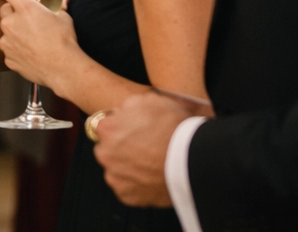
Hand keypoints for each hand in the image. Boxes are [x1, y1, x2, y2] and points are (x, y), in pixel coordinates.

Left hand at [0, 0, 84, 91]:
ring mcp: (7, 41)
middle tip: (29, 20)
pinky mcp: (8, 57)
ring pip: (6, 32)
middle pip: (4, 10)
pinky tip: (31, 53)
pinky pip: (9, 50)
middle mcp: (11, 22)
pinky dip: (17, 50)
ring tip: (33, 40)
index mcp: (25, 8)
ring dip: (15, 33)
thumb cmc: (64, 42)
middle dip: (14, 13)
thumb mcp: (64, 18)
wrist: (63, 69)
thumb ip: (59, 6)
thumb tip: (64, 0)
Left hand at [94, 91, 194, 207]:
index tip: (135, 131)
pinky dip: (137, 185)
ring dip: (128, 167)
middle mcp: (105, 153)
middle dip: (122, 148)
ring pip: (117, 169)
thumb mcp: (150, 100)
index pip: (106, 126)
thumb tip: (124, 112)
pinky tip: (152, 177)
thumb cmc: (172, 128)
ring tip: (151, 164)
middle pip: (109, 149)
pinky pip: (128, 189)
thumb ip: (129, 105)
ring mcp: (115, 177)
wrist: (192, 159)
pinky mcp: (127, 196)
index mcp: (106, 128)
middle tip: (145, 148)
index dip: (122, 127)